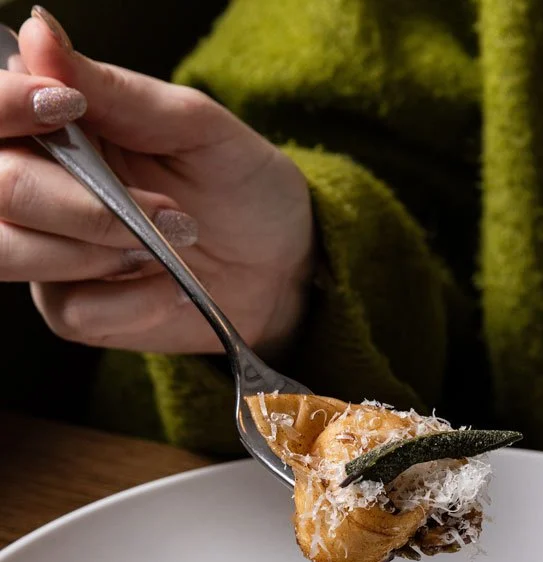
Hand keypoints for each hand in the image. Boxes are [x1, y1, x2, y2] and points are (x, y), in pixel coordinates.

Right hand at [0, 9, 314, 354]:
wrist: (280, 268)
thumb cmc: (241, 188)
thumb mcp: (194, 125)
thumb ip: (116, 91)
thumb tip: (42, 35)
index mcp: (53, 125)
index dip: (8, 106)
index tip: (65, 108)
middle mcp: (37, 185)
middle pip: (1, 188)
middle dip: (75, 202)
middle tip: (164, 210)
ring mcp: (46, 252)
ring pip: (14, 251)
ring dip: (97, 249)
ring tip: (164, 244)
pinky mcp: (71, 310)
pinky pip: (72, 308)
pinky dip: (131, 298)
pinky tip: (168, 286)